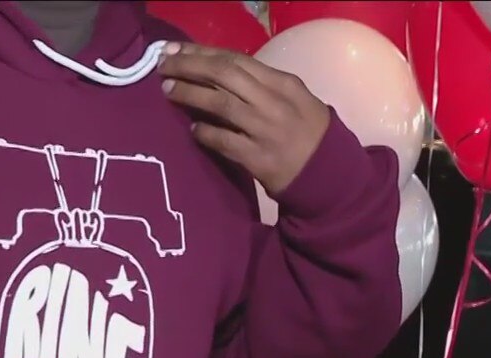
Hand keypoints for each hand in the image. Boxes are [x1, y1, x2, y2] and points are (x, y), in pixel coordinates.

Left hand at [158, 42, 330, 195]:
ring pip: (220, 104)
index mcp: (283, 83)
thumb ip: (262, 85)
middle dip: (189, 65)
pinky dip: (206, 132)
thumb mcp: (295, 99)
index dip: (202, 52)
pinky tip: (192, 128)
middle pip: (224, 74)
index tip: (176, 49)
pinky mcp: (258, 158)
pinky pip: (224, 141)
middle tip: (163, 64)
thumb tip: (218, 72)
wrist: (328, 175)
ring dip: (190, 94)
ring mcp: (265, 130)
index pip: (236, 59)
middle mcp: (274, 102)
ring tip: (167, 90)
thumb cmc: (310, 134)